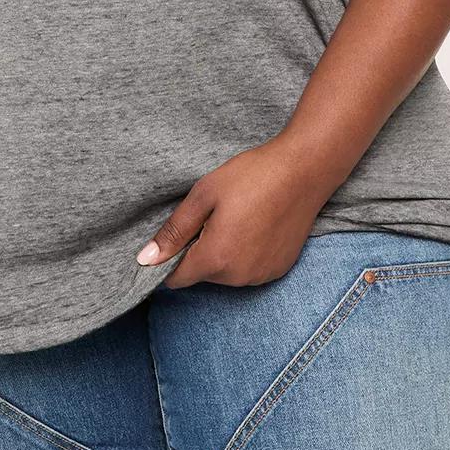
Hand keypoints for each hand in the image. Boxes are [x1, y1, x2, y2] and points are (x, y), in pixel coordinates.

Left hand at [135, 134, 337, 288]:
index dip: (169, 259)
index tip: (179, 234)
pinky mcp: (279, 270)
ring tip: (238, 217)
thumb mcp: (205, 194)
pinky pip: (249, 270)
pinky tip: (256, 225)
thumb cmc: (252, 176)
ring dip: (223, 253)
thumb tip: (145, 260)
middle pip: (202, 274)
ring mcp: (261, 276)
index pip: (176, 278)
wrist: (304, 170)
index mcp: (216, 259)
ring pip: (226, 273)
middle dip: (200, 250)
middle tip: (215, 214)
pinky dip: (246, 254)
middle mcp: (238, 277)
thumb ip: (175, 231)